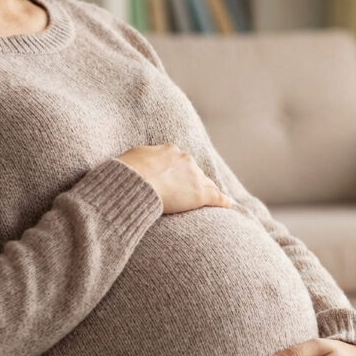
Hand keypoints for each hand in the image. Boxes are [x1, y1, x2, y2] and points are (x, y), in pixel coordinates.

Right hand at [116, 142, 232, 213]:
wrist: (136, 182)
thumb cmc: (127, 172)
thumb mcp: (132, 158)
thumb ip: (141, 160)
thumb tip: (138, 164)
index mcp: (169, 150)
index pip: (179, 161)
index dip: (178, 170)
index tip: (176, 177)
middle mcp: (185, 159)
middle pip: (193, 171)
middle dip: (192, 180)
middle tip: (189, 191)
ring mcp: (194, 175)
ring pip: (205, 183)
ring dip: (207, 190)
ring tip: (212, 199)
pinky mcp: (200, 193)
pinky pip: (216, 196)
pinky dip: (223, 201)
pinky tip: (228, 205)